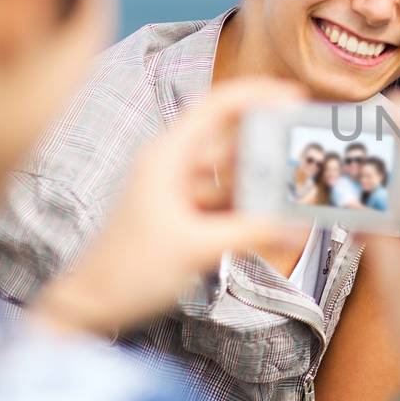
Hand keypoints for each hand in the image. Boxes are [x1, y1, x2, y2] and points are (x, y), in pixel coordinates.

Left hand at [36, 77, 310, 334]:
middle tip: (308, 149)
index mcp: (167, 156)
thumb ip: (252, 234)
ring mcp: (177, 189)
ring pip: (230, 172)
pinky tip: (275, 216)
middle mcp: (172, 164)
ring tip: (300, 184)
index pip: (216, 106)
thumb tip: (299, 227)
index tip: (296, 97)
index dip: (258, 94)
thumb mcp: (196, 249)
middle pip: (230, 139)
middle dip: (269, 141)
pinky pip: (224, 199)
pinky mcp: (183, 214)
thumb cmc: (127, 272)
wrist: (90, 306)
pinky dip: (248, 204)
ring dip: (262, 177)